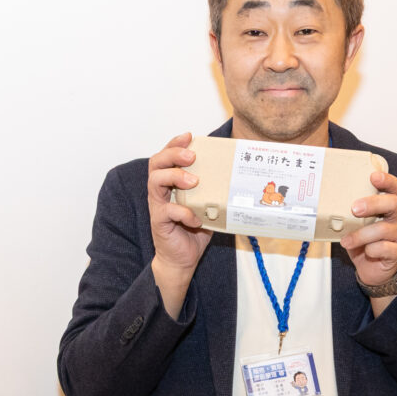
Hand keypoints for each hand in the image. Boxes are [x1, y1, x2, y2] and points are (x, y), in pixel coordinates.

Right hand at [147, 131, 208, 317]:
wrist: (182, 259)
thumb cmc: (194, 230)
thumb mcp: (208, 205)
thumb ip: (215, 191)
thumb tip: (241, 177)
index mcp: (171, 182)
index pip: (167, 156)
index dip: (175, 143)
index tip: (190, 136)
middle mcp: (161, 191)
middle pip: (157, 163)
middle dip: (173, 154)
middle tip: (191, 157)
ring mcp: (158, 206)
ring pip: (155, 182)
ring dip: (175, 177)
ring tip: (193, 182)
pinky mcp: (159, 222)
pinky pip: (167, 212)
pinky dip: (182, 212)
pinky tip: (196, 218)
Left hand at [341, 169, 396, 289]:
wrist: (372, 269)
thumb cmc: (362, 242)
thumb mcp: (354, 224)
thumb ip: (348, 214)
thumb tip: (324, 203)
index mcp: (386, 207)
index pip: (393, 188)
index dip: (387, 180)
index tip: (373, 176)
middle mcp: (395, 218)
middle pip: (393, 203)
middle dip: (373, 203)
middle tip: (354, 208)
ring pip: (384, 229)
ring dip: (362, 234)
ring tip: (346, 241)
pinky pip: (386, 248)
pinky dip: (371, 249)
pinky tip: (364, 252)